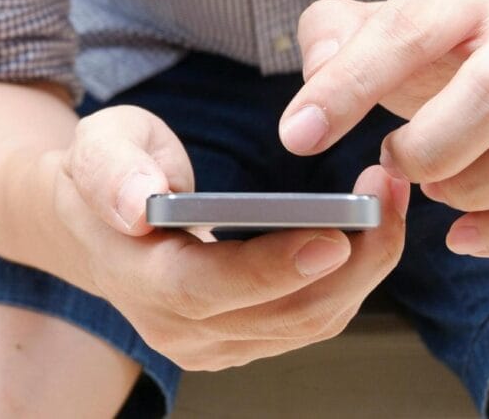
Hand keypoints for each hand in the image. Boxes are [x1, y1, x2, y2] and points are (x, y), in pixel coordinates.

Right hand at [54, 105, 409, 369]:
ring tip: (390, 201)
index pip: (208, 288)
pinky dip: (351, 279)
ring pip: (310, 323)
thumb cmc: (109, 177)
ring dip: (365, 268)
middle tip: (388, 193)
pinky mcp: (244, 340)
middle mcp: (179, 328)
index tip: (337, 236)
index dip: (273, 269)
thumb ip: (111, 169)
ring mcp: (214, 343)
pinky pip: (311, 321)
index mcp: (140, 279)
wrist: (102, 229)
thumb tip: (138, 202)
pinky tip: (371, 232)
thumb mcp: (98, 146)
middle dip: (353, 260)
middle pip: (283, 314)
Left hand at [281, 0, 488, 256]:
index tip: (299, 138)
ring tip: (436, 190)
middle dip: (430, 147)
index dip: (349, 86)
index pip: (407, 31)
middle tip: (394, 164)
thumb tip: (316, 78)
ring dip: (474, 187)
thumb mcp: (388, 28)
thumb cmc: (450, 53)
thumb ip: (335, 37)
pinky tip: (467, 236)